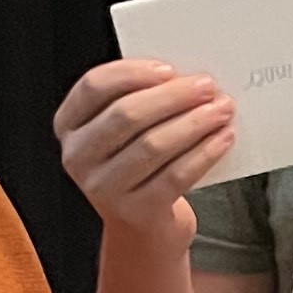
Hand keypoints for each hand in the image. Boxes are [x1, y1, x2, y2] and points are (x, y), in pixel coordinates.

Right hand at [53, 56, 238, 245]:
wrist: (143, 224)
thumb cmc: (138, 163)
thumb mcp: (125, 131)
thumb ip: (142, 100)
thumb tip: (187, 77)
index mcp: (69, 125)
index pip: (93, 87)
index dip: (132, 73)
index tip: (169, 68)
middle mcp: (78, 157)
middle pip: (125, 115)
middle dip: (172, 96)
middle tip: (207, 86)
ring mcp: (104, 189)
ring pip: (153, 145)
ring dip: (194, 122)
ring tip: (222, 109)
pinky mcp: (136, 212)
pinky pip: (175, 175)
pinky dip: (204, 153)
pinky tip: (223, 138)